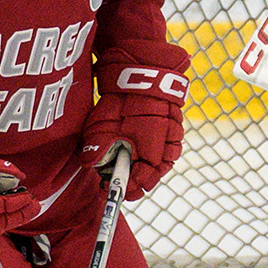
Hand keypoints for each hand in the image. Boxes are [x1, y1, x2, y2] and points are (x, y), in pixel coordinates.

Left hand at [81, 66, 186, 199]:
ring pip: (162, 166)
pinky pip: (169, 152)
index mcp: (149, 156)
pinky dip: (157, 157)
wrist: (144, 78)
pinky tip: (144, 153)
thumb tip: (91, 165)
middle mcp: (165, 153)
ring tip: (129, 167)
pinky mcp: (176, 132)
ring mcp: (173, 142)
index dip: (124, 189)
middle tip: (116, 181)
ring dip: (146, 170)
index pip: (139, 183)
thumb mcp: (104, 126)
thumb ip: (98, 148)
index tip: (109, 189)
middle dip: (134, 181)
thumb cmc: (124, 103)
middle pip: (151, 178)